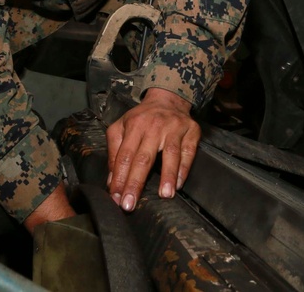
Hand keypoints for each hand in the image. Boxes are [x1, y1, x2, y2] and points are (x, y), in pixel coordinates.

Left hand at [106, 88, 199, 211]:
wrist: (167, 98)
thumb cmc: (142, 118)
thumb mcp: (121, 127)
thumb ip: (114, 152)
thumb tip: (112, 181)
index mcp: (134, 125)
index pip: (125, 156)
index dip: (120, 178)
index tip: (116, 198)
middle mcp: (154, 126)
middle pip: (144, 157)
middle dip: (136, 183)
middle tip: (131, 204)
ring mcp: (174, 128)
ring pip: (171, 153)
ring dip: (167, 175)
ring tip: (165, 195)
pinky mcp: (191, 131)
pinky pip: (188, 151)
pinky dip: (184, 168)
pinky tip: (179, 183)